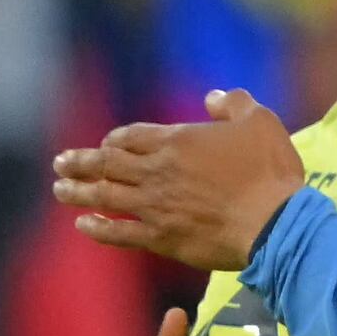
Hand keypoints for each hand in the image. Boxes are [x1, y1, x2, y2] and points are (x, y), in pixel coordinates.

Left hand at [54, 91, 309, 274]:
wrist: (277, 224)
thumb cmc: (271, 172)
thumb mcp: (261, 122)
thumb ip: (233, 103)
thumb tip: (212, 98)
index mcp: (176, 142)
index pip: (130, 137)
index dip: (114, 140)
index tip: (105, 144)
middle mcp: (157, 172)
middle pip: (107, 164)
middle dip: (80, 162)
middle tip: (60, 163)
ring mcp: (155, 206)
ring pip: (104, 195)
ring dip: (78, 191)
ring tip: (59, 190)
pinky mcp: (162, 238)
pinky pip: (119, 232)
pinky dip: (98, 228)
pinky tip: (83, 225)